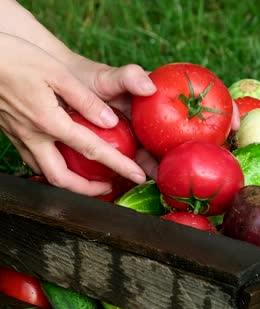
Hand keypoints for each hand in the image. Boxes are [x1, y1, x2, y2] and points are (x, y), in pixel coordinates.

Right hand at [0, 33, 146, 195]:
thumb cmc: (17, 58)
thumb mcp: (57, 73)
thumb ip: (85, 100)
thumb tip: (110, 121)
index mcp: (49, 121)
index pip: (92, 150)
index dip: (119, 165)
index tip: (138, 175)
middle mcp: (33, 135)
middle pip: (61, 178)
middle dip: (88, 190)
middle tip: (109, 187)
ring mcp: (19, 136)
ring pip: (44, 172)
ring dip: (69, 182)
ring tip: (89, 180)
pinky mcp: (11, 132)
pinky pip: (33, 160)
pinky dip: (51, 168)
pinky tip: (63, 161)